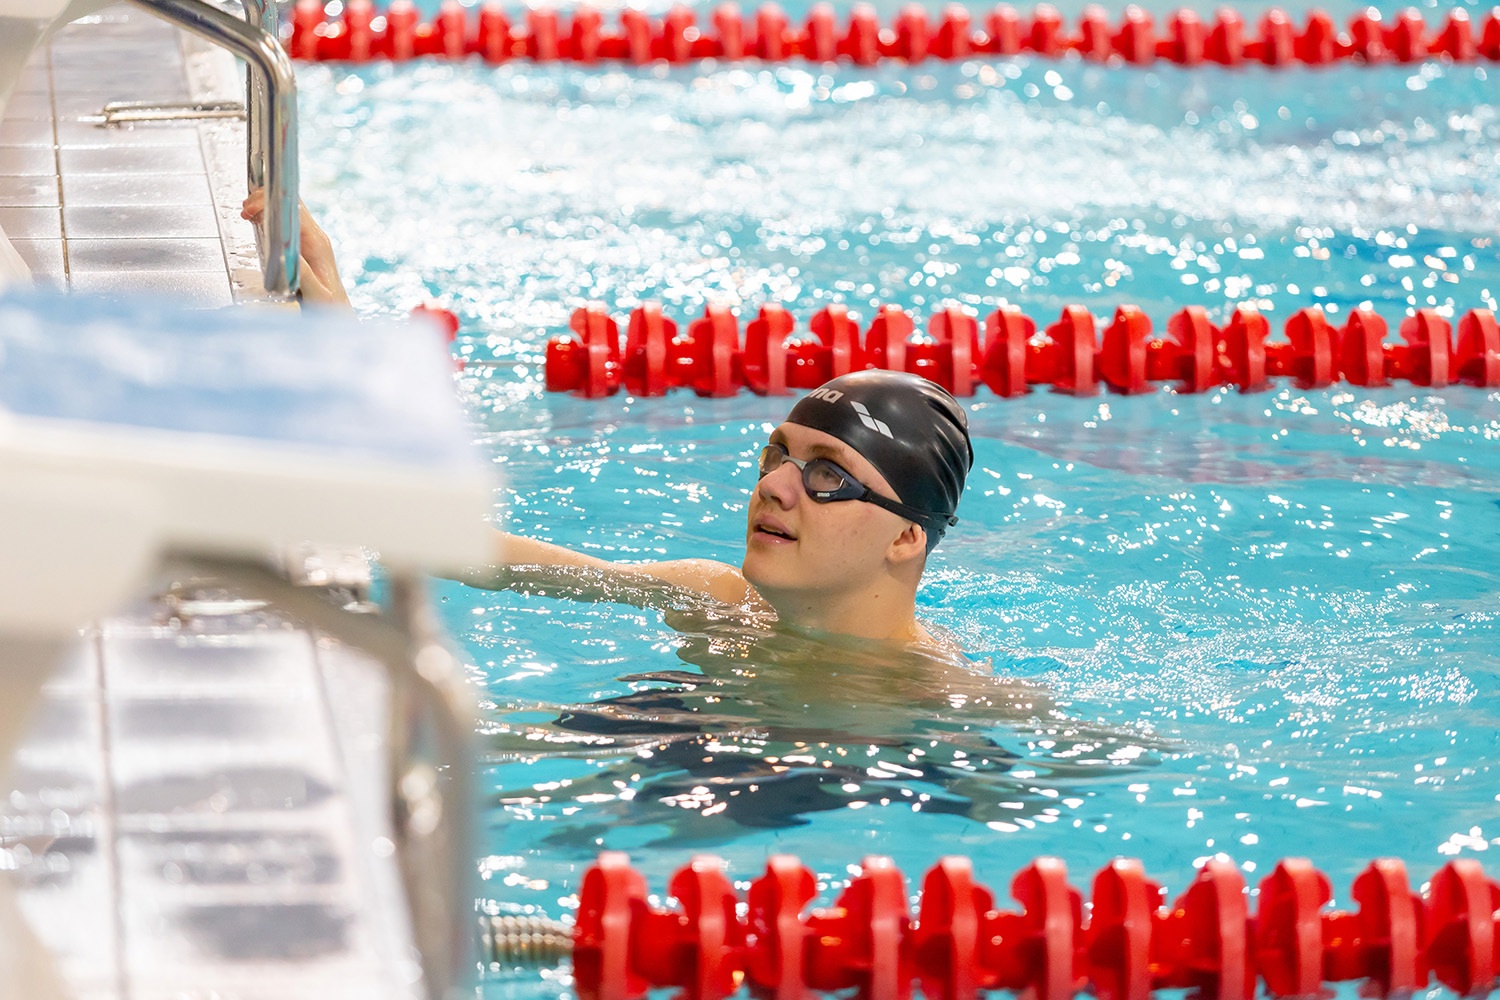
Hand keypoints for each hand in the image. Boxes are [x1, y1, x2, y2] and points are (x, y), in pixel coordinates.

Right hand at [241, 188, 350, 307]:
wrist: (337, 314)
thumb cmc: (329, 308)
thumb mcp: (317, 295)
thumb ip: (303, 275)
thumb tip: (285, 253)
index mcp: (318, 244)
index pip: (294, 211)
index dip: (271, 203)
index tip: (251, 209)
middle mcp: (315, 238)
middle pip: (290, 204)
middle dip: (265, 200)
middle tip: (244, 211)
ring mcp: (309, 241)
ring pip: (287, 211)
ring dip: (266, 206)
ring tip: (246, 213)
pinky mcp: (302, 246)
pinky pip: (285, 223)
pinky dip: (269, 217)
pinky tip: (256, 220)